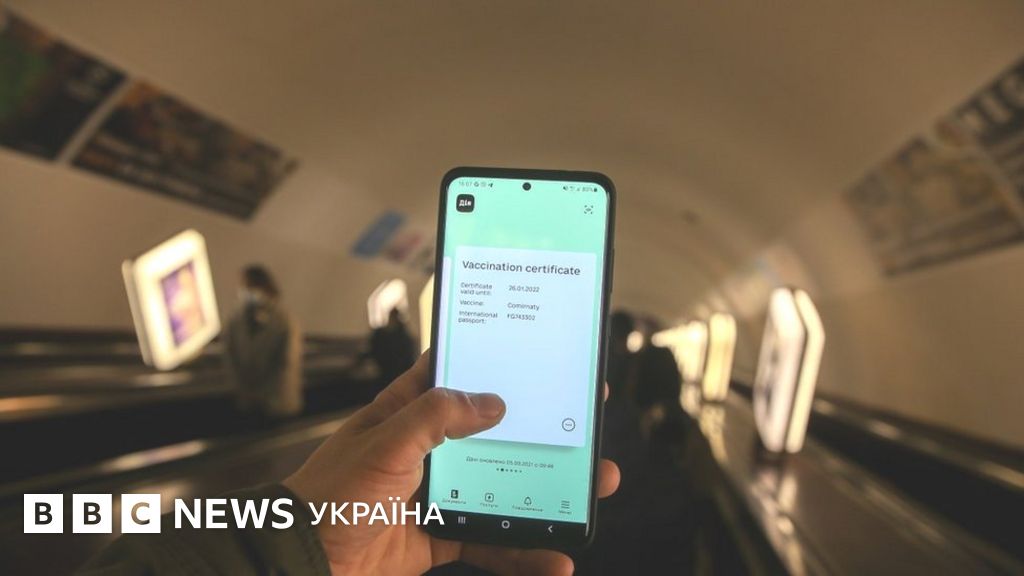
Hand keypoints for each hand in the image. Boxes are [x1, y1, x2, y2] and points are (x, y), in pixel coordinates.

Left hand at [283, 352, 619, 575]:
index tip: (544, 360)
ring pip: (502, 489)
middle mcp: (428, 449)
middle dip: (541, 435)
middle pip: (495, 435)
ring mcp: (437, 493)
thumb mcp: (384, 443)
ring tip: (588, 496)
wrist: (302, 562)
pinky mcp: (440, 535)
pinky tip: (551, 559)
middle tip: (584, 432)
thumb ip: (436, 416)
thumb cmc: (329, 494)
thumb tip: (492, 401)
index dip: (498, 365)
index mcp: (408, 411)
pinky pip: (490, 541)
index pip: (459, 375)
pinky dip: (521, 552)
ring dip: (544, 495)